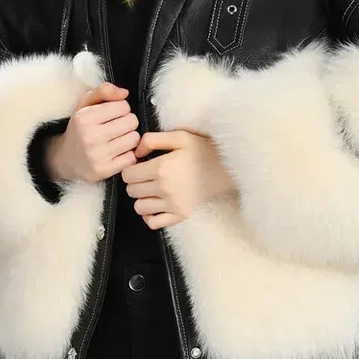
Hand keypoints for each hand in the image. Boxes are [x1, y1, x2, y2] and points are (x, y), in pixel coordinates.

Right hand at [46, 82, 139, 183]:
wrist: (66, 158)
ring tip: (118, 139)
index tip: (112, 115)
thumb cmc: (81, 127)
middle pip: (132, 122)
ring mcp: (96, 155)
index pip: (123, 106)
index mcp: (84, 117)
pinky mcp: (104, 171)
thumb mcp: (86, 104)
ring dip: (130, 138)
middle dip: (127, 123)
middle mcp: (89, 136)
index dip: (121, 109)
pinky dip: (128, 154)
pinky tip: (118, 153)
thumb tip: (124, 93)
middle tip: (117, 128)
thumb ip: (104, 91)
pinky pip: (132, 158)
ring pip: (134, 139)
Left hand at [120, 130, 235, 229]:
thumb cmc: (204, 150)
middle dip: (135, 183)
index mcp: (161, 167)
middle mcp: (164, 188)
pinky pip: (153, 223)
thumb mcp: (180, 136)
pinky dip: (150, 216)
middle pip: (131, 191)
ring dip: (142, 198)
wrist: (230, 169)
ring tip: (152, 190)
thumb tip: (135, 153)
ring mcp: (172, 205)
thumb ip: (152, 140)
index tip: (139, 166)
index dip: (130, 169)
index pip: (128, 175)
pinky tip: (157, 205)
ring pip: (139, 207)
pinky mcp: (181, 216)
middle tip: (146, 176)